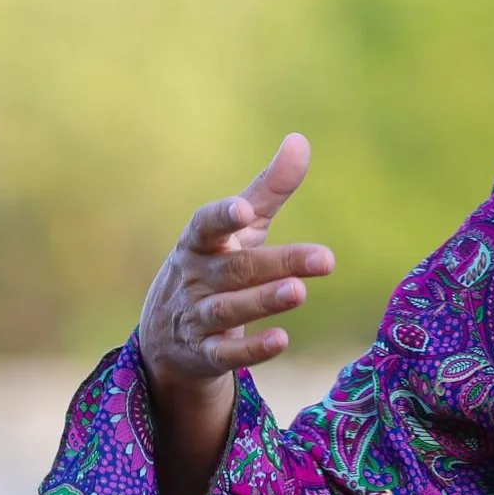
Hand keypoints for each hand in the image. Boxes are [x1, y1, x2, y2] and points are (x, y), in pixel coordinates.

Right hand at [138, 134, 331, 494]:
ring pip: (228, 310)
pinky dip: (251, 350)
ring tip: (300, 292)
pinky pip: (226, 354)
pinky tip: (281, 340)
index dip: (222, 218)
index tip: (242, 209)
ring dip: (263, 301)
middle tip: (326, 258)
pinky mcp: (205, 354)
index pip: (205, 225)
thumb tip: (300, 140)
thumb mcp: (240, 229)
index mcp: (200, 242)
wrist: (167, 336)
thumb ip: (268, 189)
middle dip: (278, 263)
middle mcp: (195, 278)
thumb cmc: (214, 265)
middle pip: (236, 269)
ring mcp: (197, 318)